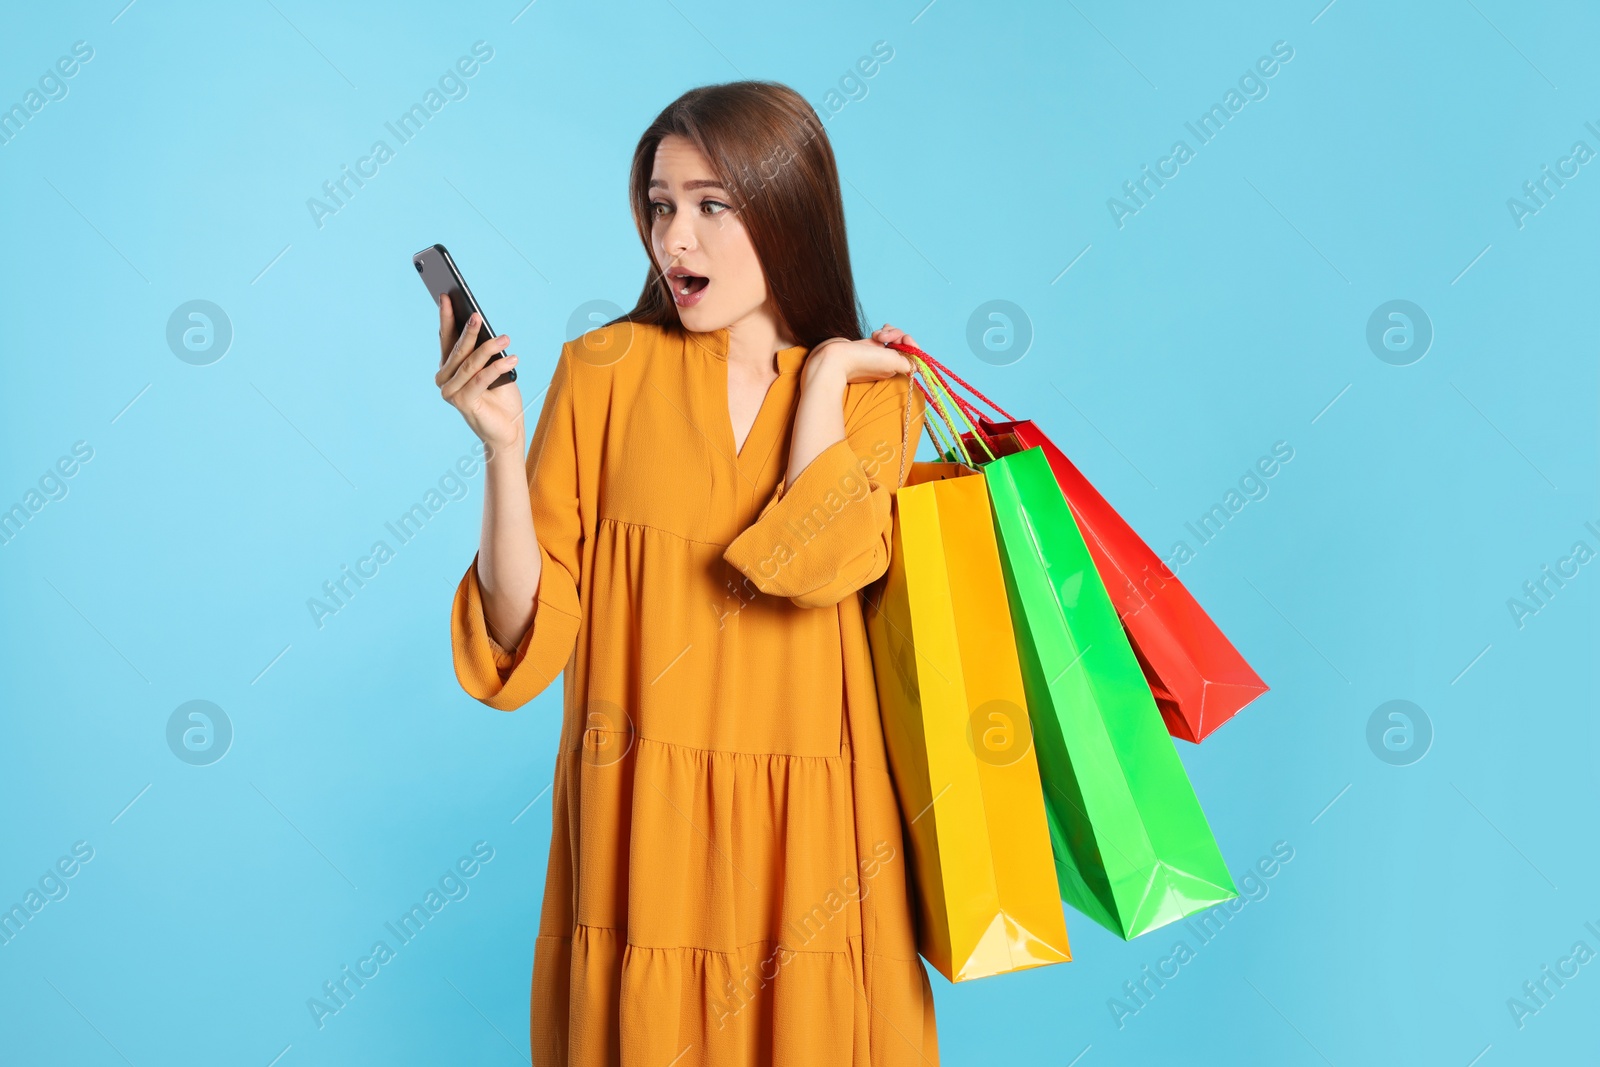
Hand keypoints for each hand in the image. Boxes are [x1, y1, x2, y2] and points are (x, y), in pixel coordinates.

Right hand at [435, 294, 523, 454]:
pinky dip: (497, 367)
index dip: (446, 318)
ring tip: (505, 338)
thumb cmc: (500, 397)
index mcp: (449, 368)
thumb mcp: (493, 368)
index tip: (447, 296)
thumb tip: (482, 326)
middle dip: (468, 330)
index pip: (446, 338)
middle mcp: (445, 380)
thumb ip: (484, 352)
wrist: (507, 430)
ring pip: (469, 364)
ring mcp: (451, 392)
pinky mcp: (463, 402)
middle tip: (477, 314)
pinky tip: (512, 358)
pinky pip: (480, 379)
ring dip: (488, 348)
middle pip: (457, 349)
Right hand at [805, 322, 919, 387]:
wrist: (835, 359)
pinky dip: (882, 331)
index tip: (905, 339)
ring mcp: (878, 353)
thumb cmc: (863, 362)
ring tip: (876, 335)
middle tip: (886, 337)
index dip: (912, 344)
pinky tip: (876, 333)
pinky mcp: (868, 346)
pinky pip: (883, 335)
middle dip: (897, 335)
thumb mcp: (893, 364)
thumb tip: (920, 364)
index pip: (914, 355)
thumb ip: (909, 363)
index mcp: (896, 368)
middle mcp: (888, 361)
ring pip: (893, 337)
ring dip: (888, 332)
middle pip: (903, 343)